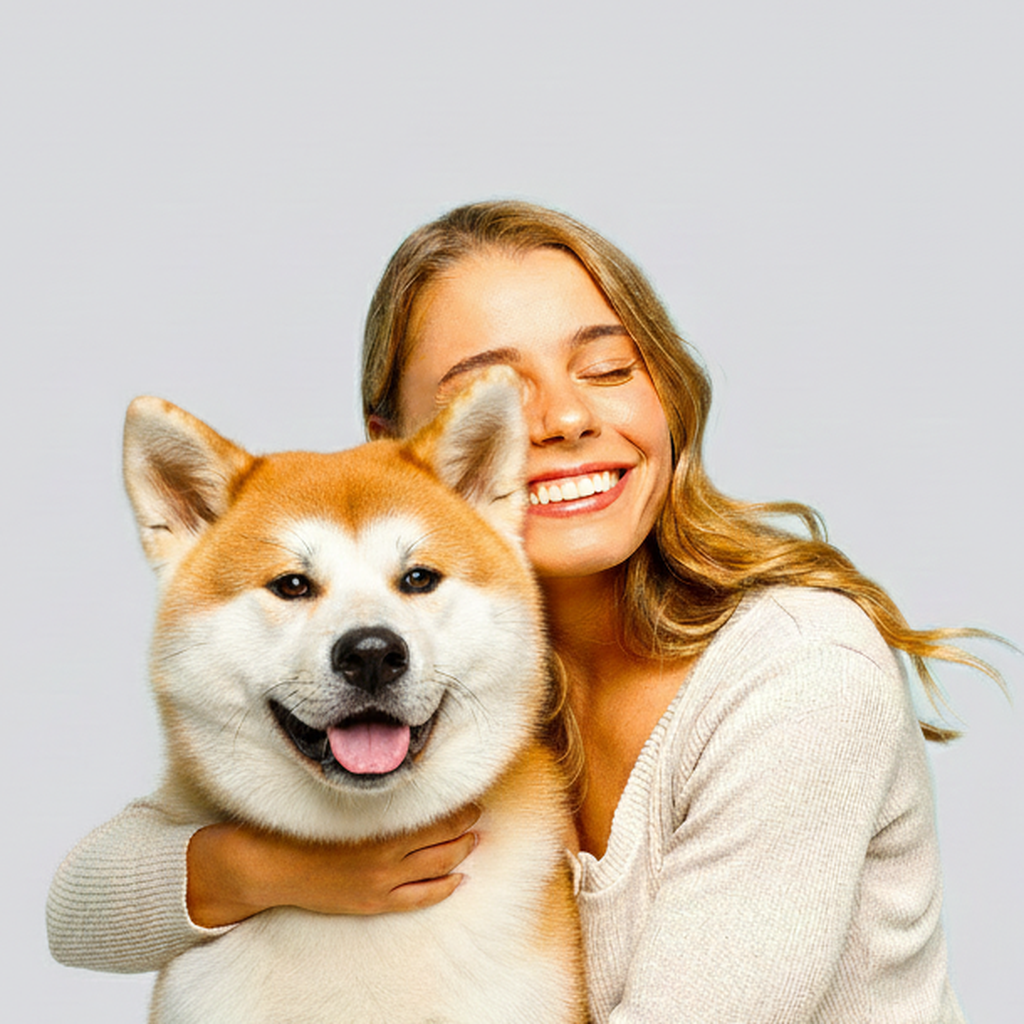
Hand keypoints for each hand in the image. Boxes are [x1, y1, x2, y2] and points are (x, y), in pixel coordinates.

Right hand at [186, 805, 479, 927]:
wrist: (267, 868)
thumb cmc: (299, 827)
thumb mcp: (337, 802)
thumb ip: (369, 792)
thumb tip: (393, 767)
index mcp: (378, 829)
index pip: (434, 817)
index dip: (457, 807)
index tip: (469, 794)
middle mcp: (386, 859)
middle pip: (442, 840)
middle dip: (465, 826)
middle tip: (478, 811)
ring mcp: (381, 885)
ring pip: (437, 868)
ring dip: (461, 852)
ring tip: (476, 838)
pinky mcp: (372, 903)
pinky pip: (419, 898)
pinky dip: (443, 887)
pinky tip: (459, 878)